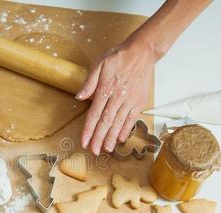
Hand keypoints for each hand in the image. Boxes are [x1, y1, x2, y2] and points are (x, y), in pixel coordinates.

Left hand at [76, 38, 156, 155]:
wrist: (142, 52)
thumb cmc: (119, 57)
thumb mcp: (99, 64)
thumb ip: (89, 82)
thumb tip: (79, 97)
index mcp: (105, 89)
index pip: (94, 114)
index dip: (88, 129)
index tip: (84, 141)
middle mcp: (118, 98)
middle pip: (106, 122)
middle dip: (99, 138)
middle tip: (93, 151)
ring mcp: (130, 101)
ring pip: (119, 123)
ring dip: (112, 138)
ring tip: (106, 149)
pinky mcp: (140, 102)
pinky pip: (132, 119)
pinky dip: (126, 129)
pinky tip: (121, 139)